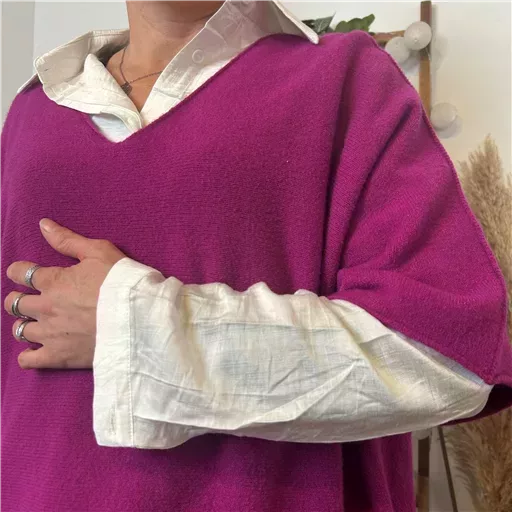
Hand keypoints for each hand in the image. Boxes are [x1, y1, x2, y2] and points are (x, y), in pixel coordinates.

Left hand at [4, 219, 125, 369]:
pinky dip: (28, 355)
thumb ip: (67, 240)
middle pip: (13, 302)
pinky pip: (28, 360)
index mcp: (52, 280)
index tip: (27, 274)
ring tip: (39, 323)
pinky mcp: (58, 356)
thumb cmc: (122, 282)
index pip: (19, 272)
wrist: (138, 318)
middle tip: (34, 299)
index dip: (20, 271)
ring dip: (25, 324)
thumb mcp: (98, 252)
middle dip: (19, 298)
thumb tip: (43, 225)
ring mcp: (49, 333)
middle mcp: (44, 307)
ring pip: (18, 330)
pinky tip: (37, 350)